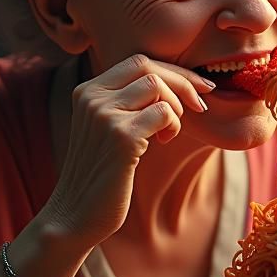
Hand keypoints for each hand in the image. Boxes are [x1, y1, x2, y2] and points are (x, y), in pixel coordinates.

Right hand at [42, 53, 214, 249]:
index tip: (197, 87)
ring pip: (157, 85)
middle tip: (201, 105)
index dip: (173, 71)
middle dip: (183, 82)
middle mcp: (92, 96)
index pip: (138, 61)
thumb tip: (177, 82)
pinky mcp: (120, 136)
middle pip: (148, 66)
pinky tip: (165, 142)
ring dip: (176, 107)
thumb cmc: (101, 173)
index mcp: (88, 90)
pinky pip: (163, 113)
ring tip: (170, 132)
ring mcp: (104, 114)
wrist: (76, 214)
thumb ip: (128, 103)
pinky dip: (173, 124)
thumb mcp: (108, 128)